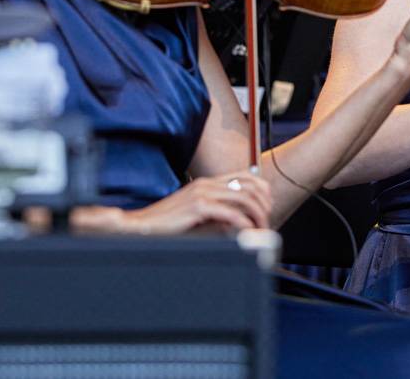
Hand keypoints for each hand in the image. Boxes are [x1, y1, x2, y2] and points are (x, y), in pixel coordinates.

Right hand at [71, 171, 271, 234]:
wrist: (142, 226)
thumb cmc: (168, 223)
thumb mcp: (197, 214)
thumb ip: (218, 212)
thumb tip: (241, 220)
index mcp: (208, 182)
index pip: (247, 177)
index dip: (262, 191)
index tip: (266, 208)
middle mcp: (208, 183)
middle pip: (251, 185)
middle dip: (265, 204)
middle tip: (267, 221)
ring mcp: (203, 193)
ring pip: (245, 198)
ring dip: (258, 215)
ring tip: (261, 231)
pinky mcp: (198, 207)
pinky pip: (232, 213)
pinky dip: (245, 224)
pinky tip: (247, 233)